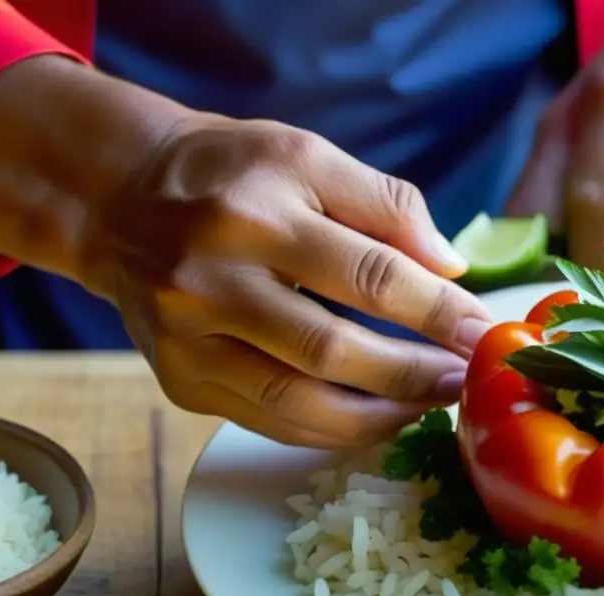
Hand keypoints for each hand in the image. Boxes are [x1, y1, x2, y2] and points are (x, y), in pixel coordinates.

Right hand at [86, 116, 491, 447]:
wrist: (121, 201)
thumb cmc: (232, 174)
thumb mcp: (306, 157)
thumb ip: (386, 203)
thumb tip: (452, 269)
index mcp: (253, 213)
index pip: (367, 275)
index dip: (435, 311)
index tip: (481, 331)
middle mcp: (209, 281)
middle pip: (331, 350)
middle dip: (414, 373)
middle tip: (464, 380)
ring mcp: (186, 340)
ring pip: (297, 403)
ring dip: (379, 416)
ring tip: (431, 406)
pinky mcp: (179, 381)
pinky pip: (270, 422)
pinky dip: (333, 430)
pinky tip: (378, 418)